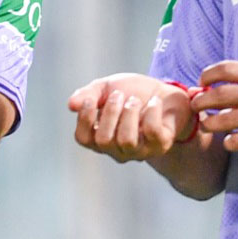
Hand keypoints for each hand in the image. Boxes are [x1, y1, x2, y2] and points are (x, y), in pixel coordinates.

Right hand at [68, 73, 193, 161]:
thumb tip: (71, 104)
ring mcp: (139, 151)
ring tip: (134, 100)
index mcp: (100, 137)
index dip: (84, 119)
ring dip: (129, 114)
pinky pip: (151, 132)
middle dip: (110, 113)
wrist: (166, 92)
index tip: (91, 99)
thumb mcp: (107, 87)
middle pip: (104, 141)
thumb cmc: (133, 92)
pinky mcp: (160, 146)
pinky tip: (154, 102)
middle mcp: (117, 150)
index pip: (83, 138)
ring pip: (127, 140)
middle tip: (119, 95)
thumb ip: (89, 94)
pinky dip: (151, 111)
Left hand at [194, 61, 237, 162]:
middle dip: (201, 101)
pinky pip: (234, 140)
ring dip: (209, 124)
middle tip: (196, 107)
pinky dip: (227, 142)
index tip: (201, 83)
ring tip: (206, 125)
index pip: (227, 69)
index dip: (208, 75)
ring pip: (223, 119)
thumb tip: (207, 85)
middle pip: (220, 94)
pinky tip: (230, 141)